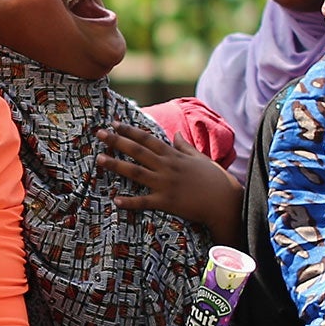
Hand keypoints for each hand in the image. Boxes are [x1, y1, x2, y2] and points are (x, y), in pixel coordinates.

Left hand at [96, 122, 243, 231]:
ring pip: (136, 172)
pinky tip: (115, 200)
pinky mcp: (167, 201)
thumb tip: (177, 134)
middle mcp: (167, 166)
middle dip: (117, 141)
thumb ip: (185, 146)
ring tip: (99, 159)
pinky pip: (144, 201)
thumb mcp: (200, 158)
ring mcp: (165, 183)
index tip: (115, 124)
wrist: (225, 201)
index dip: (130, 131)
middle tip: (99, 133)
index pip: (148, 139)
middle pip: (137, 151)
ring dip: (116, 165)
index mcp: (174, 155)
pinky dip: (129, 201)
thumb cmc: (215, 179)